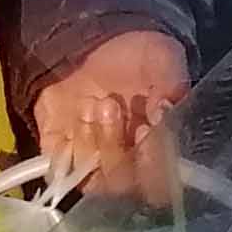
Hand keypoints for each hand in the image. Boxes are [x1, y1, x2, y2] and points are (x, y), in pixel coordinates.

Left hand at [32, 28, 185, 203]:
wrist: (93, 45)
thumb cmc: (136, 58)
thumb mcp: (162, 59)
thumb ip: (170, 83)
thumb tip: (163, 109)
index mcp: (161, 150)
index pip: (161, 179)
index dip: (153, 159)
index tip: (146, 126)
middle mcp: (130, 165)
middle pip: (123, 186)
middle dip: (115, 147)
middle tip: (109, 105)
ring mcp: (94, 164)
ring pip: (93, 180)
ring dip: (91, 142)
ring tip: (90, 105)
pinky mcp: (62, 157)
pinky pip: (61, 169)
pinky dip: (65, 149)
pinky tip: (73, 118)